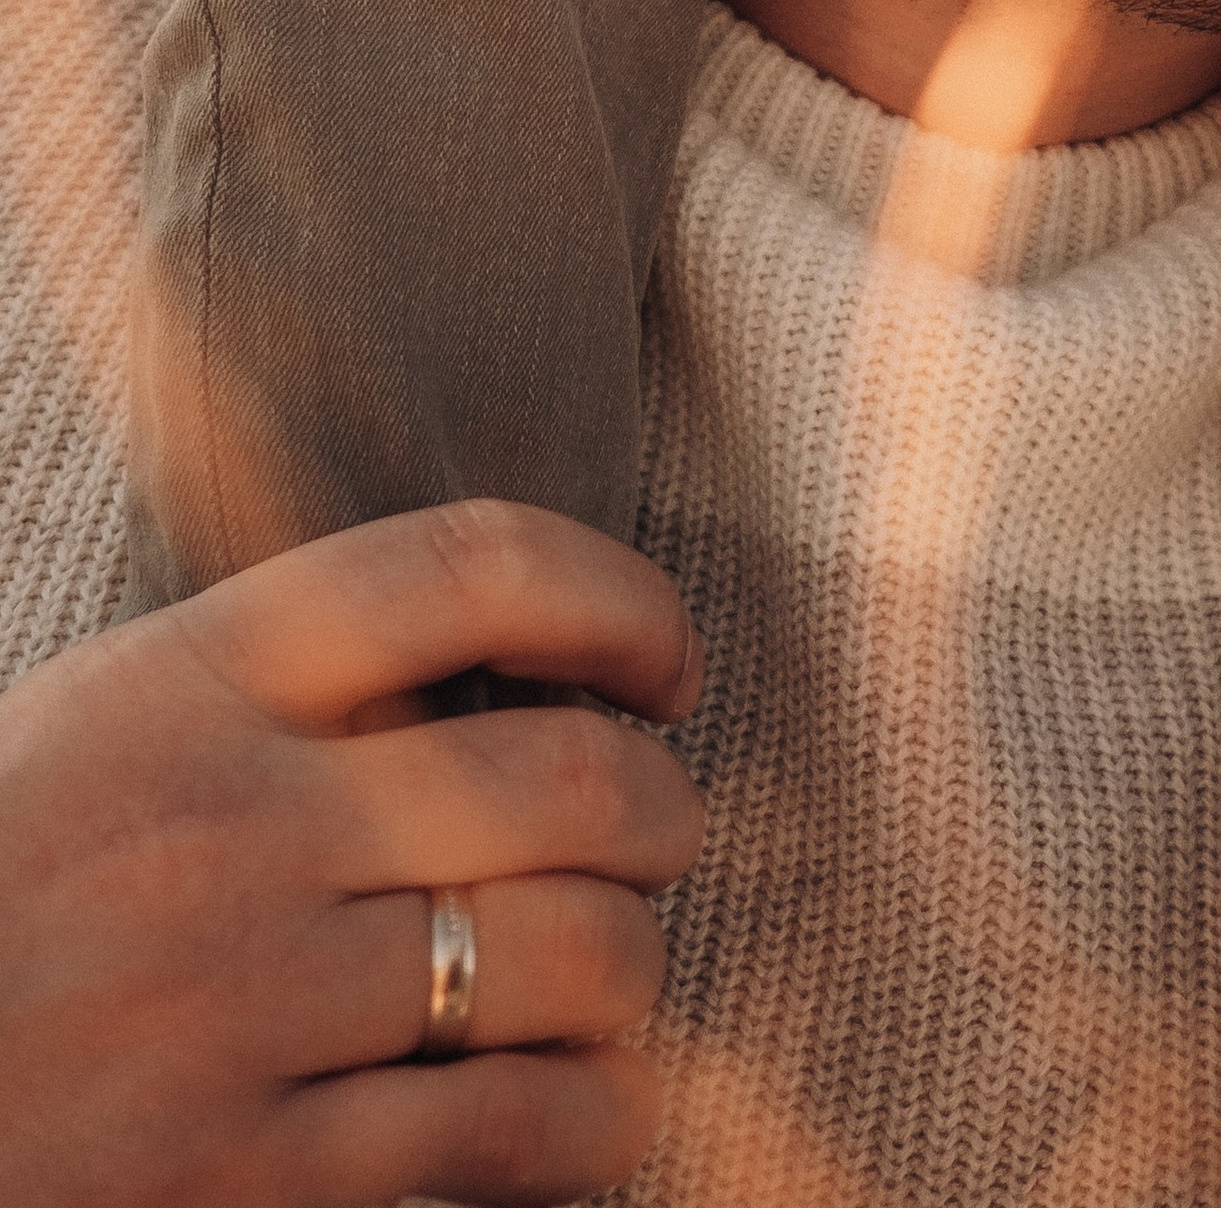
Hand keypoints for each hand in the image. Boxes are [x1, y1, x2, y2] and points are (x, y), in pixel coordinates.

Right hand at [0, 500, 705, 1207]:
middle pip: (568, 776)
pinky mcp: (243, 1182)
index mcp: (189, 683)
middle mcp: (229, 829)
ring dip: (634, 968)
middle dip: (662, 810)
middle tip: (655, 835)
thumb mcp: (98, 727)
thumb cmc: (1, 897)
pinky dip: (594, 1119)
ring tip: (611, 974)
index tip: (662, 660)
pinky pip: (510, 1132)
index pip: (471, 567)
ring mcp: (239, 1010)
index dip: (620, 600)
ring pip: (570, 958)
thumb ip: (279, 681)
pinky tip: (587, 1110)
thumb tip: (505, 664)